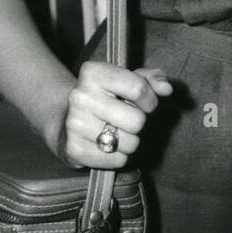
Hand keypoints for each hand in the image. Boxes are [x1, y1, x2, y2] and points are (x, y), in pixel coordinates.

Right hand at [55, 61, 172, 169]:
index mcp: (93, 72)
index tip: (145, 103)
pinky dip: (118, 156)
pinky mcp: (74, 149)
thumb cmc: (104, 97)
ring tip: (115, 131)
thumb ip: (151, 79)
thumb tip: (166, 88)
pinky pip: (118, 160)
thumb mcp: (126, 80)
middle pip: (137, 120)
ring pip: (130, 143)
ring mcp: (75, 124)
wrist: (65, 120)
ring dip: (129, 141)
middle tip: (125, 119)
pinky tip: (106, 145)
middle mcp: (80, 96)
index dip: (150, 100)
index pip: (139, 88)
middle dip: (138, 123)